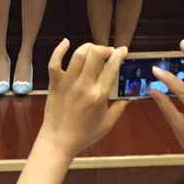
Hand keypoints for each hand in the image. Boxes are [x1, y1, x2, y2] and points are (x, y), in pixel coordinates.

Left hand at [36, 39, 128, 159]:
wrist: (58, 141)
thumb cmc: (84, 135)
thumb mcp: (107, 124)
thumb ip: (119, 109)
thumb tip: (128, 97)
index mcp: (99, 95)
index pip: (112, 67)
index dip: (119, 55)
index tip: (123, 50)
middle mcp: (84, 85)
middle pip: (95, 55)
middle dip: (105, 49)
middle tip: (108, 52)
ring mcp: (68, 82)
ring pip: (78, 55)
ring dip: (88, 47)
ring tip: (93, 49)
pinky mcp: (55, 83)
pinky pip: (55, 62)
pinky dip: (59, 50)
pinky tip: (66, 42)